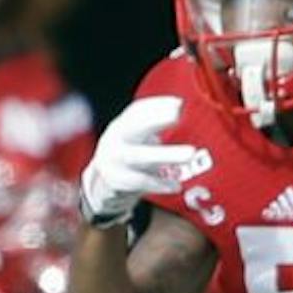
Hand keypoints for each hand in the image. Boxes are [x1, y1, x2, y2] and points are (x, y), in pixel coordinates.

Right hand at [79, 96, 195, 227]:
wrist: (101, 188)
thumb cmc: (128, 160)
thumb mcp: (137, 141)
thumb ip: (154, 130)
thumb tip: (183, 116)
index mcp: (122, 126)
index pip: (138, 111)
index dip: (158, 105)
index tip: (180, 104)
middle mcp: (114, 140)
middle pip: (134, 127)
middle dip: (156, 119)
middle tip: (178, 116)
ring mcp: (112, 160)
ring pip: (139, 156)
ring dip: (166, 154)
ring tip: (190, 154)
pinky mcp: (115, 181)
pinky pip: (140, 181)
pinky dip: (160, 183)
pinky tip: (177, 185)